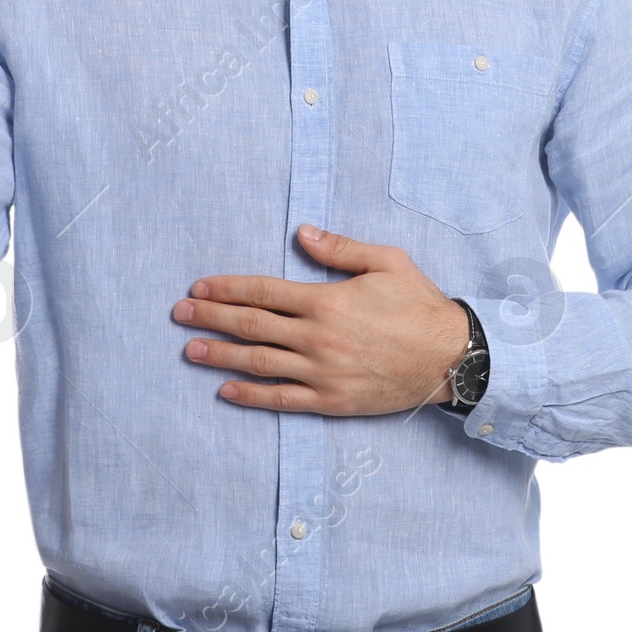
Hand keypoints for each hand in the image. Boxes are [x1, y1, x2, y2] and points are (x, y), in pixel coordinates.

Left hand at [172, 224, 470, 414]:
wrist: (452, 357)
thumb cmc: (420, 305)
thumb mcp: (386, 262)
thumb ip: (340, 248)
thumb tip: (300, 231)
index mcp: (327, 300)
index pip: (263, 292)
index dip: (227, 289)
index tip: (199, 288)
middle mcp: (318, 337)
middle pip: (251, 326)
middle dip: (211, 318)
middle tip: (180, 314)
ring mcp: (322, 372)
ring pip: (258, 363)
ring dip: (220, 355)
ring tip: (190, 349)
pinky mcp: (331, 400)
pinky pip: (282, 400)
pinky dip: (251, 395)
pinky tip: (226, 390)